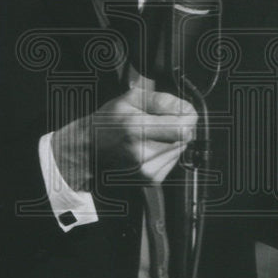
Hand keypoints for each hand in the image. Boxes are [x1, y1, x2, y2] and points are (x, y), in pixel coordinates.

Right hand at [52, 84, 196, 190]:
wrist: (90, 148)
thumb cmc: (108, 121)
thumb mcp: (131, 98)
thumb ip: (162, 100)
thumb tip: (186, 109)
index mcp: (137, 129)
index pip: (183, 128)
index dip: (187, 117)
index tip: (181, 112)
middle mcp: (143, 153)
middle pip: (184, 138)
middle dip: (178, 126)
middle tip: (160, 122)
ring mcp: (147, 170)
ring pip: (180, 149)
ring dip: (172, 140)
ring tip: (150, 135)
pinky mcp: (151, 179)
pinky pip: (173, 161)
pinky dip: (167, 152)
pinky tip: (149, 147)